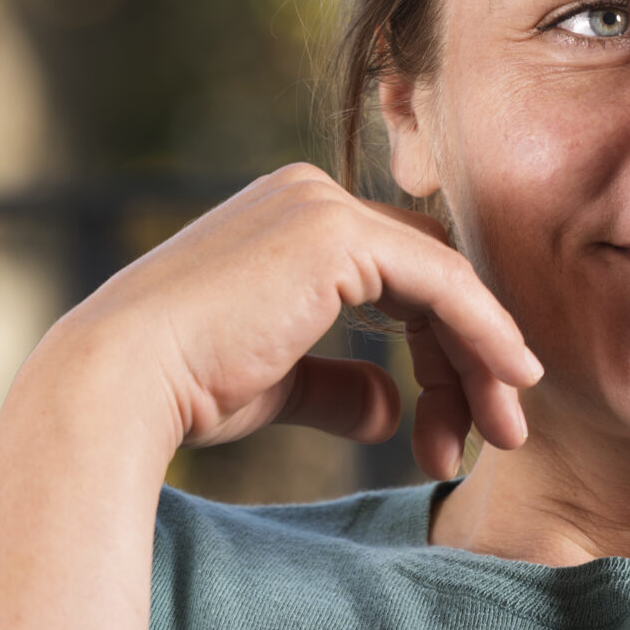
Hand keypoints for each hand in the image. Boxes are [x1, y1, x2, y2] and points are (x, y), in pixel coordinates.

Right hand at [59, 162, 540, 476]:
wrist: (118, 387)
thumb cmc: (183, 391)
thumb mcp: (276, 383)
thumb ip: (335, 384)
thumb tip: (388, 410)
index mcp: (291, 219)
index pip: (403, 277)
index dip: (443, 354)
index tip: (460, 428)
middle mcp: (309, 195)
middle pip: (434, 276)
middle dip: (474, 360)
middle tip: (504, 434)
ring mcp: (322, 206)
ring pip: (447, 282)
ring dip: (485, 360)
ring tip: (505, 434)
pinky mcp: (336, 234)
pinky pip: (444, 283)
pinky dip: (486, 333)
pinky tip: (512, 382)